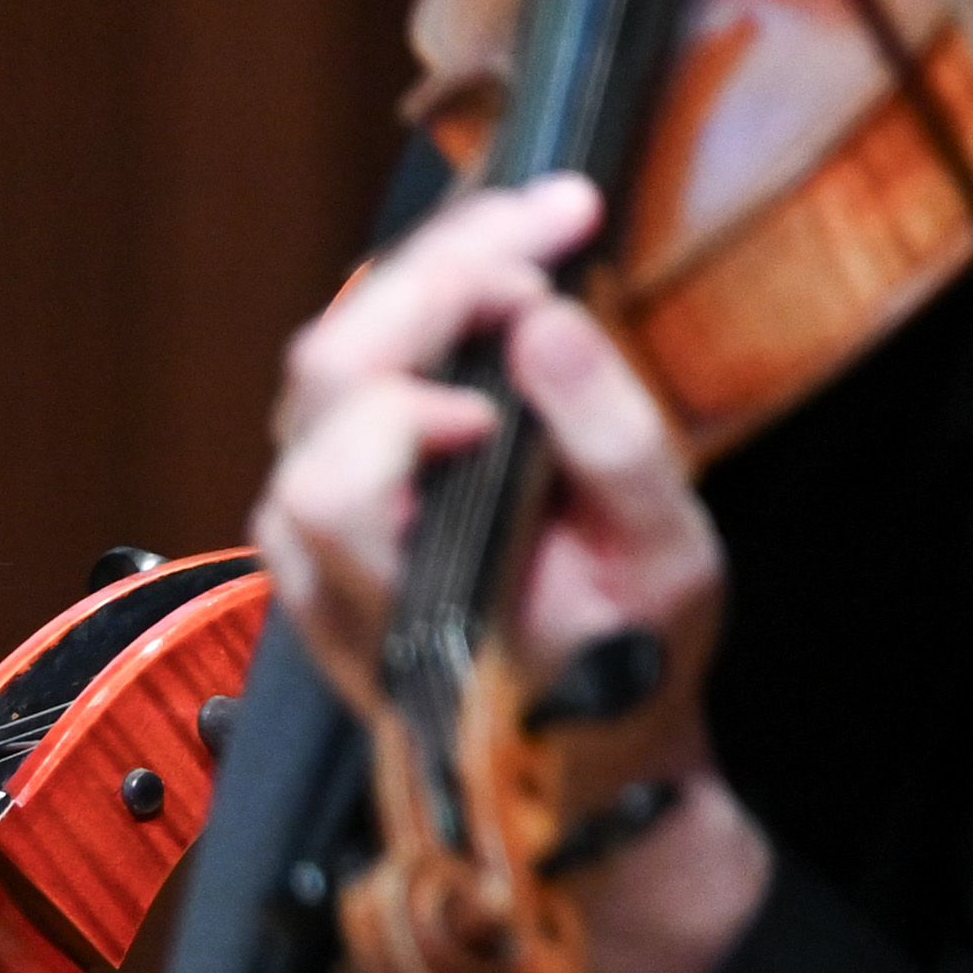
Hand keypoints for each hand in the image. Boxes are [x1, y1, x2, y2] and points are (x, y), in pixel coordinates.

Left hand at [259, 170, 767, 972]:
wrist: (580, 762)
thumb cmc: (620, 674)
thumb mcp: (661, 572)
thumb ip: (608, 451)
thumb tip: (548, 325)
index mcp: (381, 596)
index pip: (339, 461)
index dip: (420, 378)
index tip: (534, 305)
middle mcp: (317, 561)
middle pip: (322, 380)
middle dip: (435, 274)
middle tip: (550, 210)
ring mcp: (311, 529)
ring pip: (324, 372)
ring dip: (423, 284)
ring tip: (529, 230)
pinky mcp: (332, 502)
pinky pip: (346, 385)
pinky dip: (413, 318)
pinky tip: (490, 287)